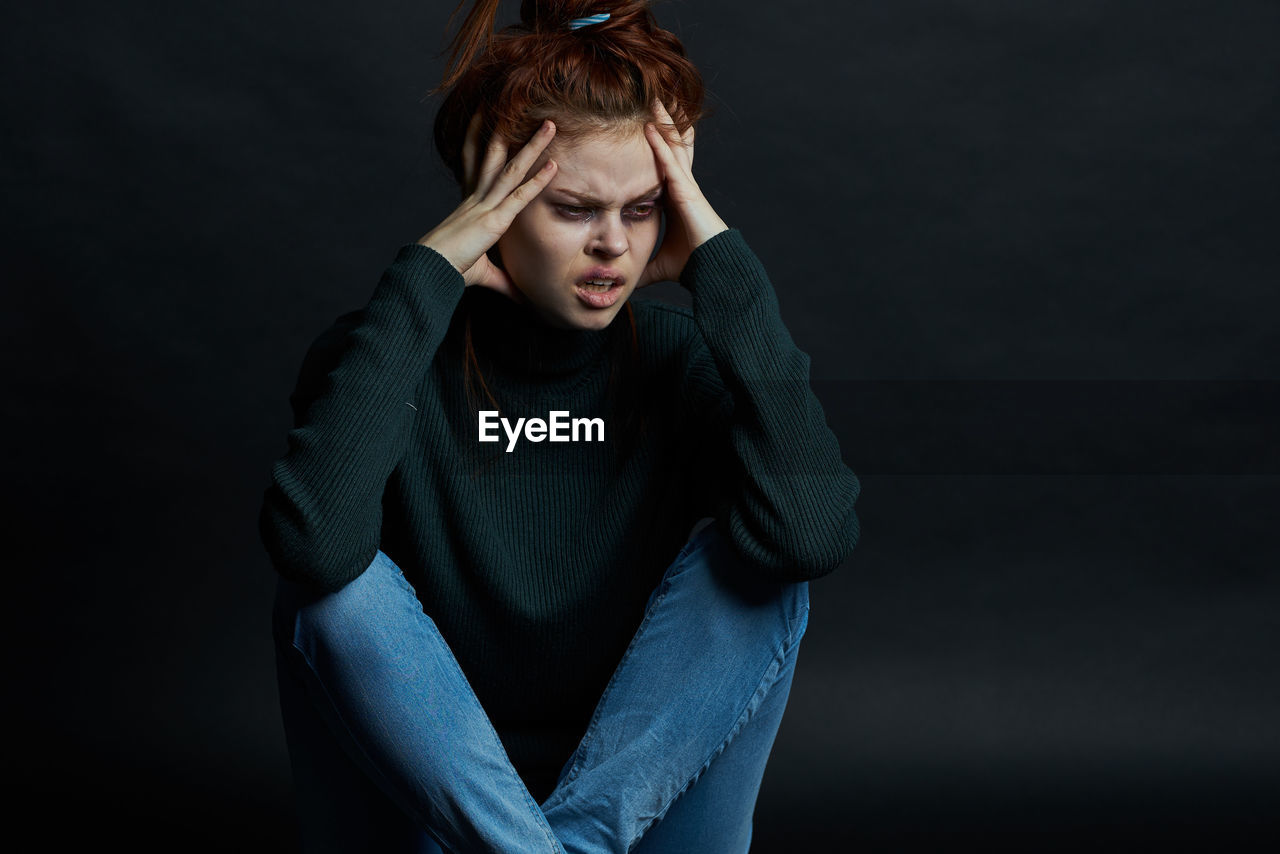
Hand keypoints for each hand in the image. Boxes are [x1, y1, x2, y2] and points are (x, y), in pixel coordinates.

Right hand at [417, 112, 558, 299]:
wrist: (429, 272)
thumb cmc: (449, 270)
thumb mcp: (484, 274)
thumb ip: (505, 281)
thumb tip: (522, 297)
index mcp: (471, 204)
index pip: (479, 164)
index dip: (484, 140)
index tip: (493, 120)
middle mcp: (477, 197)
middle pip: (498, 156)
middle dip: (513, 132)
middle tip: (527, 109)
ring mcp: (485, 206)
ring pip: (513, 168)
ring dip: (534, 146)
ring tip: (550, 126)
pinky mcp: (493, 221)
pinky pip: (519, 196)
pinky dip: (537, 181)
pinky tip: (553, 166)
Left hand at [637, 100, 729, 287]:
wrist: (714, 270)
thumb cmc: (693, 266)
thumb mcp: (659, 264)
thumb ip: (643, 266)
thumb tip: (626, 278)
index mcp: (678, 199)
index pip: (666, 165)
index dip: (659, 145)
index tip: (648, 127)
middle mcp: (684, 188)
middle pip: (673, 147)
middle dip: (665, 123)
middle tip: (655, 99)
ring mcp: (687, 187)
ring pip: (674, 147)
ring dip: (663, 123)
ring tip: (655, 99)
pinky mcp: (687, 192)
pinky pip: (671, 162)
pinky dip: (660, 144)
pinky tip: (649, 127)